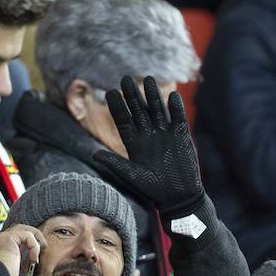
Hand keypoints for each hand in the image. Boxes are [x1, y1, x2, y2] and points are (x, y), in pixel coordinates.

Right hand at [0, 224, 45, 275]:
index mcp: (0, 256)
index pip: (14, 244)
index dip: (28, 248)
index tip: (35, 261)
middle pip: (18, 231)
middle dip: (33, 237)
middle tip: (42, 248)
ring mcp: (2, 240)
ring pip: (22, 228)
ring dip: (35, 236)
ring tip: (42, 248)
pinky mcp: (7, 238)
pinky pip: (26, 235)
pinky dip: (34, 245)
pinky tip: (34, 258)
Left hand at [93, 76, 203, 216]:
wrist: (178, 197)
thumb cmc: (154, 190)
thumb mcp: (132, 176)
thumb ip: (115, 163)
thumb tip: (94, 154)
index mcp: (134, 144)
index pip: (124, 120)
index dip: (117, 107)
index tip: (110, 92)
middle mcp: (148, 135)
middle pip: (139, 110)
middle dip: (133, 95)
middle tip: (125, 79)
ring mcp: (165, 134)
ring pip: (157, 110)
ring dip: (153, 95)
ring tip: (148, 79)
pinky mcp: (181, 136)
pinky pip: (178, 118)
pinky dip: (176, 108)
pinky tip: (172, 96)